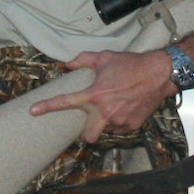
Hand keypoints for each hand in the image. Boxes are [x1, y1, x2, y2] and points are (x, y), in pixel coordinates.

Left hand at [30, 49, 176, 143]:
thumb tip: (68, 64)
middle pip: (88, 136)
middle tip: (91, 121)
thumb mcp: (105, 57)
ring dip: (107, 122)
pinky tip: (127, 107)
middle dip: (87, 132)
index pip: (65, 102)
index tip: (33, 112)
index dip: (46, 107)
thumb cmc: (132, 64)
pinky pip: (121, 127)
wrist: (160, 73)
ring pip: (106, 129)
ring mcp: (120, 121)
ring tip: (116, 106)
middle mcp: (105, 112)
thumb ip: (83, 60)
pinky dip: (121, 120)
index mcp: (95, 95)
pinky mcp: (133, 125)